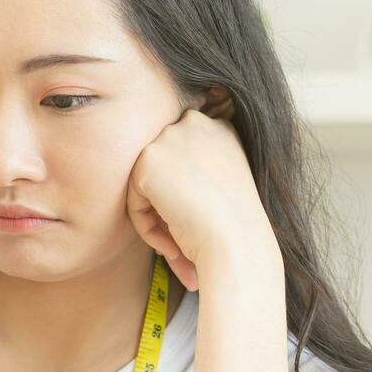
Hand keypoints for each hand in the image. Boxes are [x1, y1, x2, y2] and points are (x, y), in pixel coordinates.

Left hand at [125, 92, 280, 291]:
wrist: (238, 243)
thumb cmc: (237, 228)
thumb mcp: (223, 187)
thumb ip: (195, 174)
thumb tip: (166, 189)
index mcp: (220, 128)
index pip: (182, 158)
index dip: (184, 195)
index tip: (195, 224)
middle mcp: (195, 123)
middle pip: (162, 170)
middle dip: (167, 206)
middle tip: (182, 241)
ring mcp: (170, 137)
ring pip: (146, 185)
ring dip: (157, 220)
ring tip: (178, 248)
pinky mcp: (148, 160)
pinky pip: (134, 200)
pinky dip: (147, 229)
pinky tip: (172, 246)